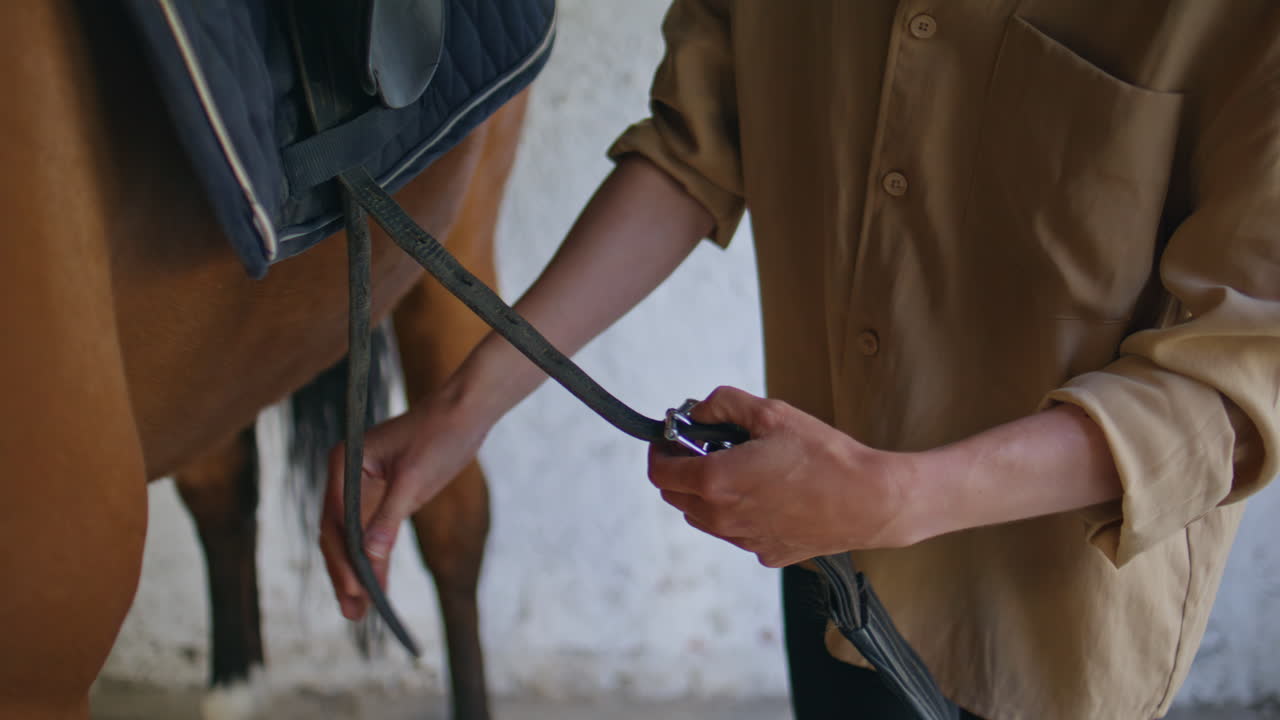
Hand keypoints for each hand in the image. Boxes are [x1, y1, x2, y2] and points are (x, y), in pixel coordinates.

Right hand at [319, 384, 487, 619]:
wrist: (465, 413)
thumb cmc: (440, 435)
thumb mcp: (414, 479)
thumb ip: (390, 517)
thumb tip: (370, 557)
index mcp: (344, 462)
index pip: (335, 519)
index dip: (343, 558)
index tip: (355, 588)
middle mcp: (345, 474)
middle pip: (336, 533)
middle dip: (345, 573)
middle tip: (353, 611)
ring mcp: (361, 486)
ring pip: (350, 537)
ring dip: (356, 572)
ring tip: (359, 612)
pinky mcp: (381, 495)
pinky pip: (370, 533)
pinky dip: (373, 558)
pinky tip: (377, 586)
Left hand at [648, 386, 916, 566]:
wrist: (870, 502)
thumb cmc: (824, 457)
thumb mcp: (772, 414)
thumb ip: (724, 405)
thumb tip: (698, 410)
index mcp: (716, 482)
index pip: (661, 472)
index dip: (660, 450)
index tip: (672, 437)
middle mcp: (722, 518)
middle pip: (676, 497)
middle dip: (682, 470)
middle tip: (706, 447)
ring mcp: (743, 541)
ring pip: (704, 517)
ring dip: (707, 493)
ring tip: (740, 469)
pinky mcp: (765, 553)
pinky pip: (736, 532)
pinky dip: (738, 513)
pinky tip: (769, 493)